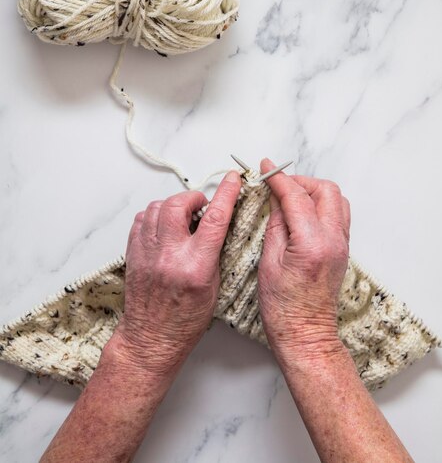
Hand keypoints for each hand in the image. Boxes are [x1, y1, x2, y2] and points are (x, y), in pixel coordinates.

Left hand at [111, 170, 240, 375]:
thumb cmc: (185, 320)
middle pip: (178, 204)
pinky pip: (142, 219)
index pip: (214, 219)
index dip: (226, 194)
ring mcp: (148, 253)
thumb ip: (215, 252)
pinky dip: (155, 216)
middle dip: (193, 198)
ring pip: (156, 207)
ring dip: (173, 205)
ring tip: (182, 217)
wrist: (151, 338)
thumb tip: (218, 223)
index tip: (232, 179)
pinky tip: (164, 226)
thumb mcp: (214, 287)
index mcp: (196, 266)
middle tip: (201, 206)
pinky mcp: (133, 253)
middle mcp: (170, 256)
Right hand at [257, 158, 349, 367]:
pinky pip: (337, 215)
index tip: (265, 167)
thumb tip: (275, 199)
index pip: (297, 196)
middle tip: (277, 184)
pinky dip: (319, 205)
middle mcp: (333, 240)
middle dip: (300, 181)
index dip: (278, 177)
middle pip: (325, 190)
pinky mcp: (342, 250)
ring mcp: (341, 245)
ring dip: (312, 192)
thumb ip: (276, 225)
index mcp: (312, 243)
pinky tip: (300, 213)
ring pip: (336, 200)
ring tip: (288, 197)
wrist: (306, 334)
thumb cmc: (284, 308)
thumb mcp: (269, 263)